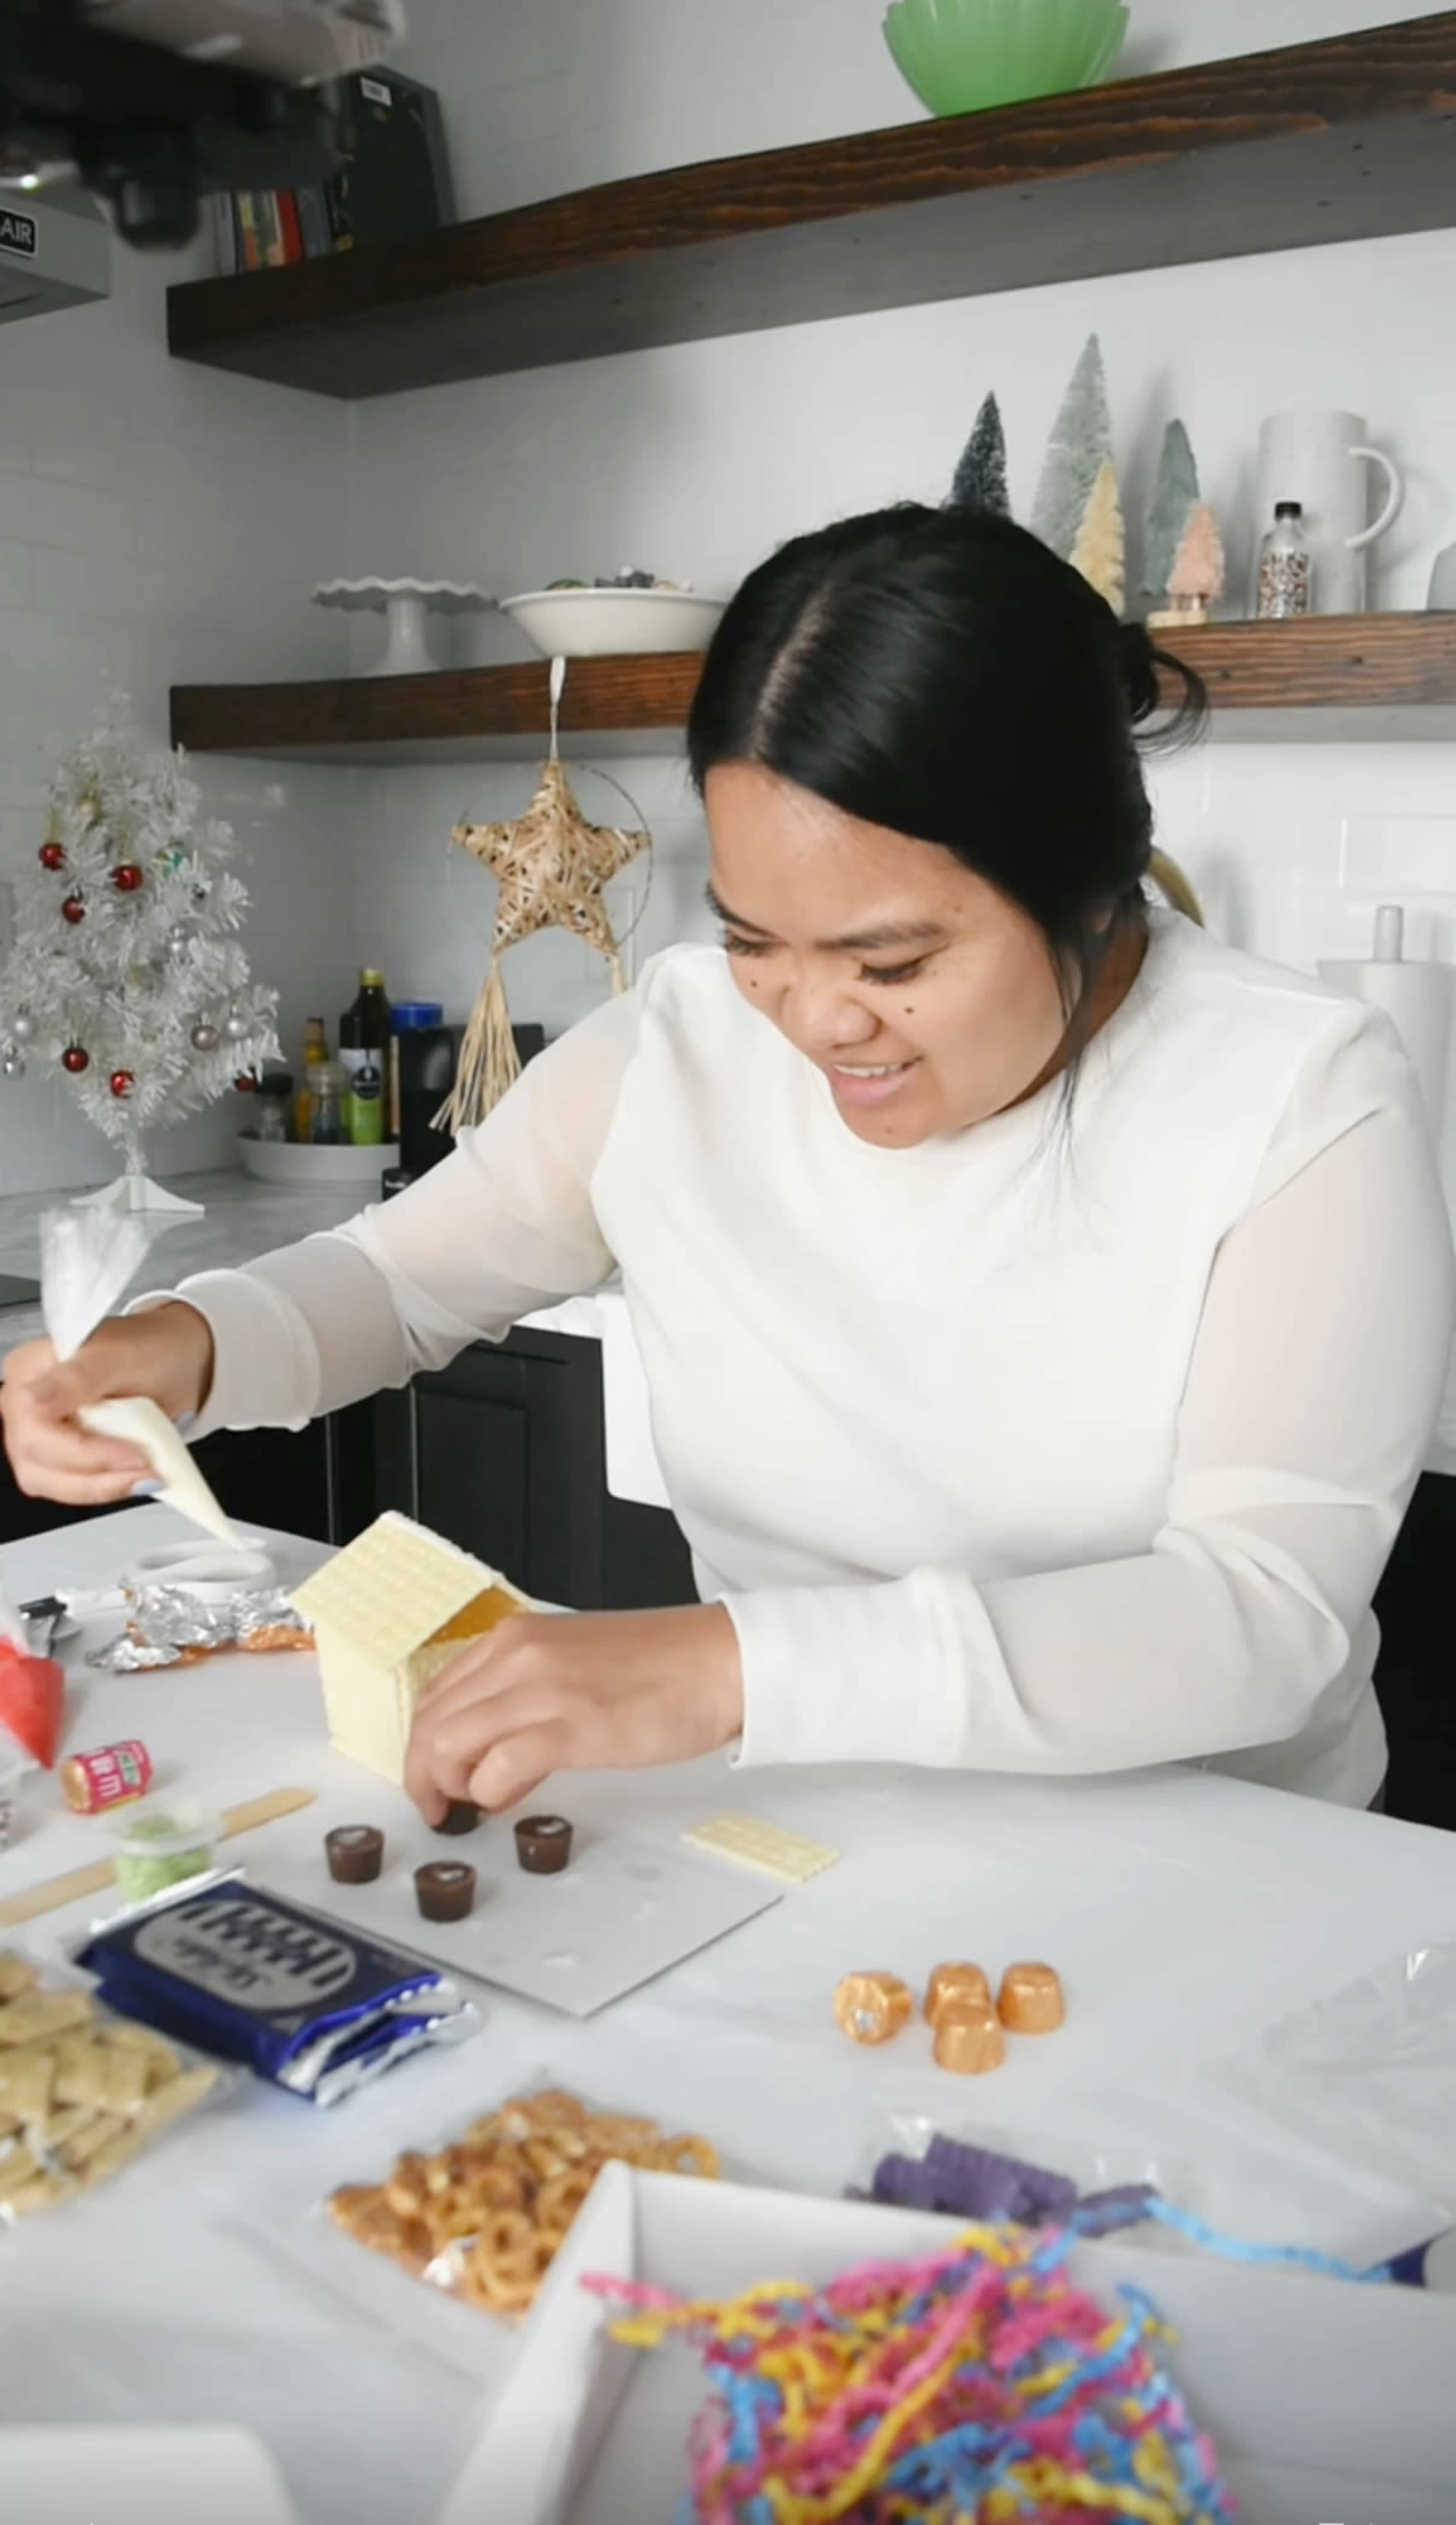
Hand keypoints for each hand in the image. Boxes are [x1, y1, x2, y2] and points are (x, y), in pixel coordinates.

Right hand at [0, 1303, 214, 1505]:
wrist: (179, 1361)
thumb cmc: (151, 1349)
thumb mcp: (119, 1357)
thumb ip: (76, 1378)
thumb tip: (32, 1401)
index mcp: (29, 1371)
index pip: (34, 1425)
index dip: (80, 1450)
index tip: (132, 1454)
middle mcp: (26, 1405)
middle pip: (36, 1460)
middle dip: (96, 1473)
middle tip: (147, 1469)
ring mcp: (40, 1435)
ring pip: (49, 1482)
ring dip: (101, 1487)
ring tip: (147, 1476)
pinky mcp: (60, 1459)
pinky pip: (69, 1487)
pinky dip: (104, 1487)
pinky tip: (136, 1477)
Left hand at [404, 1603, 743, 1817]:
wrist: (720, 1662)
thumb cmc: (661, 1668)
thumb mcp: (574, 1666)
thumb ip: (525, 1699)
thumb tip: (492, 1755)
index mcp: (516, 1638)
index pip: (436, 1694)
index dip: (423, 1744)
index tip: (432, 1775)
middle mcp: (518, 1655)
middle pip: (431, 1722)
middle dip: (424, 1773)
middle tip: (440, 1805)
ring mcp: (541, 1689)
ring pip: (449, 1743)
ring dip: (449, 1785)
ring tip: (473, 1805)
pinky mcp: (571, 1726)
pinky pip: (496, 1767)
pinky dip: (488, 1793)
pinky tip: (507, 1799)